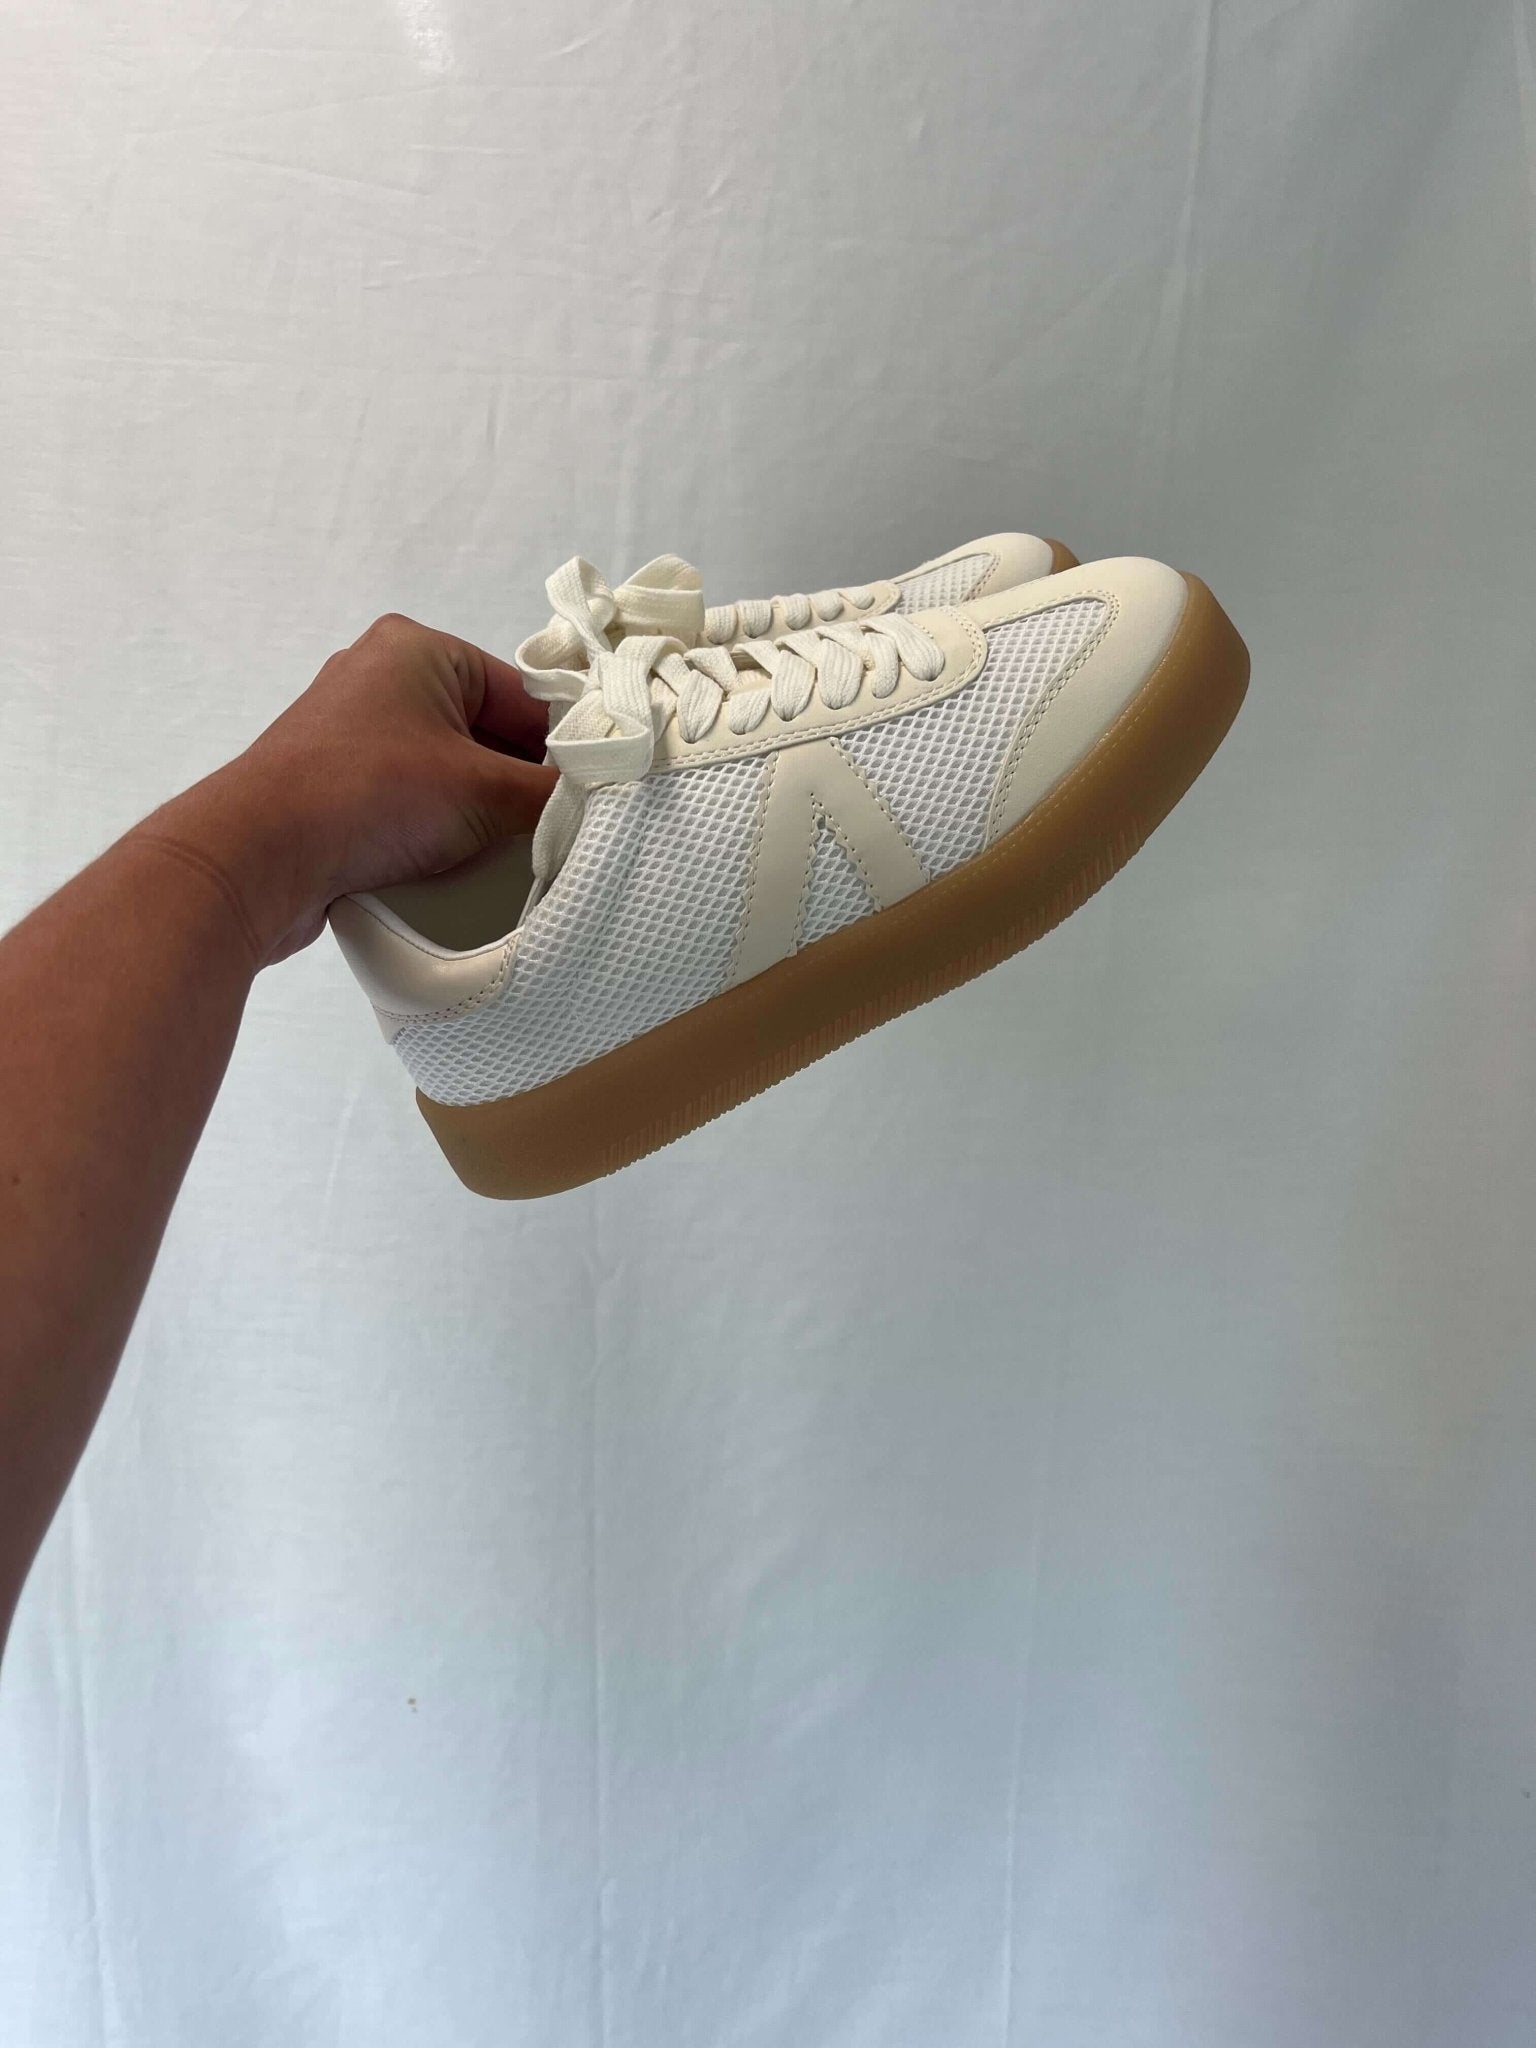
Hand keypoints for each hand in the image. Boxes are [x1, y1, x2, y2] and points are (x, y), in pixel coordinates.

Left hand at [134, 614, 557, 964]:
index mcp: (420, 648)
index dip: (565, 749)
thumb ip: (550, 795)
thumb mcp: (481, 793)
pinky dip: (439, 827)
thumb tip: (604, 801)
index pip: (524, 696)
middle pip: (488, 733)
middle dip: (522, 785)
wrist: (256, 856)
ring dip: (481, 812)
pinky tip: (461, 865)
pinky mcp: (334, 781)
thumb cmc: (370, 796)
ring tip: (513, 853)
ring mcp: (353, 730)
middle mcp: (383, 675)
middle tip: (561, 832)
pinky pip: (410, 798)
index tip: (597, 799)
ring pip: (450, 770)